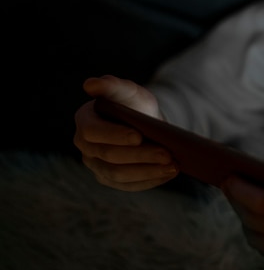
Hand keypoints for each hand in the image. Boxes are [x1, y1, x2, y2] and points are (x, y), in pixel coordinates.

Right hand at [73, 75, 178, 190]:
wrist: (145, 122)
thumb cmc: (134, 104)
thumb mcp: (128, 91)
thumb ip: (112, 85)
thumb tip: (91, 84)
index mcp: (84, 121)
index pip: (93, 132)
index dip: (115, 135)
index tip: (139, 136)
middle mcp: (85, 146)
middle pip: (109, 156)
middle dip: (140, 156)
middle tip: (167, 154)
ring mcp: (95, 165)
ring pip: (118, 175)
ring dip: (148, 172)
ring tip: (172, 166)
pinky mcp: (110, 179)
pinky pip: (128, 185)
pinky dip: (150, 181)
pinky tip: (168, 174)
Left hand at [222, 157, 263, 269]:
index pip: (263, 204)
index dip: (241, 191)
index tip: (230, 178)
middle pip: (254, 220)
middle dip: (237, 201)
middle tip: (231, 186)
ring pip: (255, 237)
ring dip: (244, 218)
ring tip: (245, 201)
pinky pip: (263, 250)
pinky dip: (256, 233)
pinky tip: (260, 219)